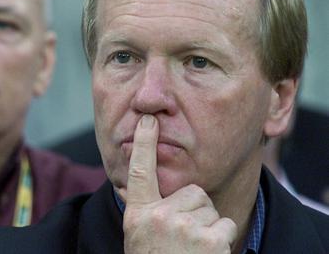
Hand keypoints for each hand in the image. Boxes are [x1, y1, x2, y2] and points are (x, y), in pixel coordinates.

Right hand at [121, 114, 237, 253]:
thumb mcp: (139, 235)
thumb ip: (146, 210)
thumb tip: (138, 186)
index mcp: (138, 214)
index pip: (139, 171)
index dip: (143, 143)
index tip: (147, 121)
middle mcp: (157, 216)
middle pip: (192, 192)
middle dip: (195, 211)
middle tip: (182, 237)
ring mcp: (183, 227)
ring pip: (210, 209)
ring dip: (207, 227)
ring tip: (191, 249)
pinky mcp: (208, 239)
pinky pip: (225, 224)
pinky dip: (221, 239)